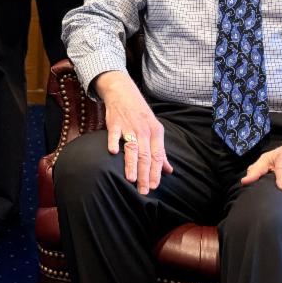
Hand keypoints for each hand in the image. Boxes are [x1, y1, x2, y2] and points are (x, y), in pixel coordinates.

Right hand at [93, 71, 172, 194]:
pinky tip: (112, 152)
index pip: (157, 156)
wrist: (123, 92)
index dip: (156, 172)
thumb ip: (160, 151)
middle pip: (146, 156)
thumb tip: (169, 170)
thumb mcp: (154, 130)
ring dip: (131, 164)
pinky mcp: (115, 122)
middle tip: (143, 190)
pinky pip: (114, 134)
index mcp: (155, 132)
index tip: (154, 186)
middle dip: (145, 175)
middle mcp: (144, 130)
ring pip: (132, 148)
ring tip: (131, 179)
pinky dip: (113, 142)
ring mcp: (129, 126)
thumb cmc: (140, 114)